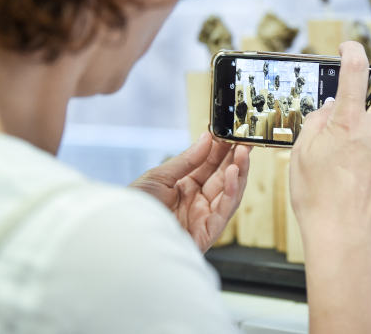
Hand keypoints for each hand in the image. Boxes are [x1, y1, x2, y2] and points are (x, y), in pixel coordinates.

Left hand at [129, 132, 250, 252]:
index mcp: (184, 188)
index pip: (210, 166)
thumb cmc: (135, 208)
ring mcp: (203, 217)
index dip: (222, 150)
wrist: (124, 236)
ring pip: (230, 193)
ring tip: (243, 152)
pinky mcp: (207, 233)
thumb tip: (206, 139)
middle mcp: (196, 202)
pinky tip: (234, 174)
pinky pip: (224, 211)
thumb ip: (186, 160)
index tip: (232, 134)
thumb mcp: (158, 177)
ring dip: (239, 172)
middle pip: (223, 178)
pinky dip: (232, 192)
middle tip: (246, 140)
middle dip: (236, 159)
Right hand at [291, 41, 370, 247]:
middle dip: (370, 105)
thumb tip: (330, 107)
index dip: (353, 51)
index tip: (349, 47)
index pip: (355, 71)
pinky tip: (365, 186)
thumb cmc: (316, 198)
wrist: (343, 240)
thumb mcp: (301, 154)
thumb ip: (317, 122)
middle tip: (352, 123)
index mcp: (348, 124)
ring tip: (354, 168)